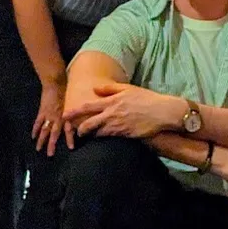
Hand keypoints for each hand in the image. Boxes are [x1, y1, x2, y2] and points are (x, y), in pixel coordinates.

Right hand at [32, 82, 70, 155]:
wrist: (55, 84)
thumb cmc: (67, 92)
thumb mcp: (74, 103)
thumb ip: (75, 113)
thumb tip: (81, 120)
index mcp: (66, 115)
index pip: (68, 129)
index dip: (69, 138)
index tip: (71, 148)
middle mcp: (57, 117)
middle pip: (54, 133)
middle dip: (52, 144)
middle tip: (50, 155)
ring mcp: (48, 115)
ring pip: (44, 130)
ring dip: (41, 140)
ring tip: (38, 149)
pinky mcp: (42, 112)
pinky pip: (38, 123)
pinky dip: (35, 130)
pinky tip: (33, 137)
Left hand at [63, 83, 185, 140]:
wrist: (162, 112)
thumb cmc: (146, 98)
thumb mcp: (128, 89)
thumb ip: (110, 89)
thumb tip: (95, 89)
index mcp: (112, 101)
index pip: (88, 106)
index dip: (74, 112)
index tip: (64, 115)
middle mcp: (112, 113)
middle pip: (88, 123)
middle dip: (78, 129)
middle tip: (73, 132)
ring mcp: (118, 125)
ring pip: (97, 133)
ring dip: (90, 135)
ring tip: (85, 138)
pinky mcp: (125, 134)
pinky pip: (109, 138)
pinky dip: (103, 138)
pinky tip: (100, 139)